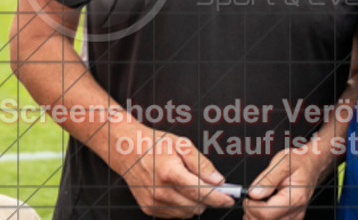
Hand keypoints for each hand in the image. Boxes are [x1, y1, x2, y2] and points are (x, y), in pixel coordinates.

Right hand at [112, 123, 233, 217]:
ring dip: (195, 203)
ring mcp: (154, 202)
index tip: (230, 198)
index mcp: (170, 173)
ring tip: (190, 184)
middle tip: (211, 187)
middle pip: (196, 206)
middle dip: (208, 199)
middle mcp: (160, 191)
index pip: (201, 192)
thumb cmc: (155, 145)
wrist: (127, 151)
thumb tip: (218, 180)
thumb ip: (202, 164)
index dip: (219, 197)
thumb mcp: (182, 144)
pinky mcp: (149, 209)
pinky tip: (178, 190)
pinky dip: (182, 206)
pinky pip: (175, 214)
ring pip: (187, 213)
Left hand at [244, 146, 324, 219]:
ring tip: (255, 201)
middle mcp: (296, 212)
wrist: (311, 165)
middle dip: (251, 211)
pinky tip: (260, 207)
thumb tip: (254, 194)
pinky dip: (261, 217)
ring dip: (255, 216)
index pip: (266, 213)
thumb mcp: (282, 162)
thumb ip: (267, 179)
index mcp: (294, 198)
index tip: (249, 195)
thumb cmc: (299, 161)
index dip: (251, 205)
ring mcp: (293, 217)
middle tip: (250, 197)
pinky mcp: (290, 219)